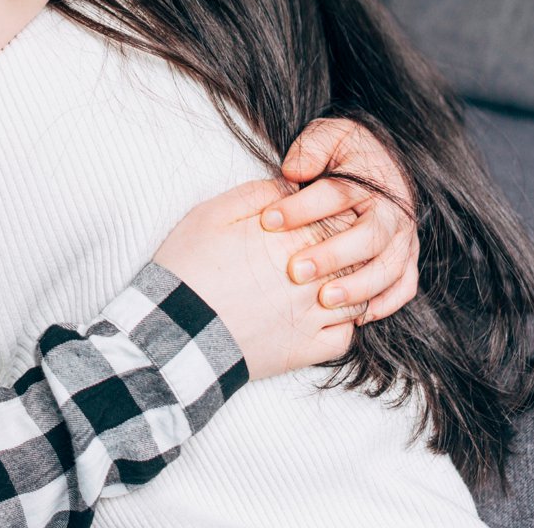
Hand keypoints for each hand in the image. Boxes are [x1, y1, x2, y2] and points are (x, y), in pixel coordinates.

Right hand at [153, 180, 361, 379]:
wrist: (175, 330)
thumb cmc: (188, 268)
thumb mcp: (211, 214)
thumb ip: (258, 193)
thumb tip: (291, 186)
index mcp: (295, 236)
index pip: (340, 216)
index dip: (333, 215)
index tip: (316, 219)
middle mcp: (314, 274)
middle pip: (355, 253)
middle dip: (346, 249)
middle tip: (322, 251)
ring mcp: (314, 314)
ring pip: (358, 294)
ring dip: (348, 286)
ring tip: (325, 283)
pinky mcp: (307, 348)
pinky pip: (346, 337)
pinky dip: (342, 326)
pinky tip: (321, 317)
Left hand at [260, 118, 418, 324]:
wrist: (379, 161)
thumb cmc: (343, 153)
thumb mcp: (327, 137)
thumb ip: (311, 150)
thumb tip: (294, 171)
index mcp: (370, 180)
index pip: (337, 193)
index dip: (301, 208)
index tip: (268, 221)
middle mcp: (392, 211)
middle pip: (369, 236)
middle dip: (332, 256)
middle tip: (296, 271)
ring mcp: (403, 238)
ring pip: (390, 267)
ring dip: (359, 287)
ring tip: (325, 300)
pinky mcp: (407, 258)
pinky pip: (405, 285)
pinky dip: (386, 303)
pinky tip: (358, 317)